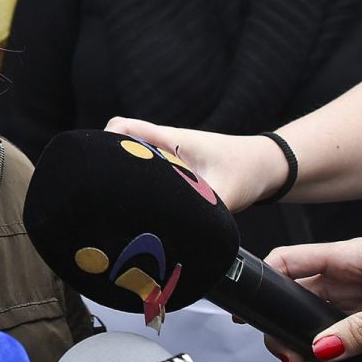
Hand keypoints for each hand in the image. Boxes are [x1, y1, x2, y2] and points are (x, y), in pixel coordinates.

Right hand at [104, 117, 283, 211]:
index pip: (123, 127)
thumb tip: (175, 234)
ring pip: (131, 162)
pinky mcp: (172, 171)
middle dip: (105, 164)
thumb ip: (198, 212)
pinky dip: (138, 188)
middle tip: (97, 194)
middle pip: (119, 145)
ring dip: (122, 177)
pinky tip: (137, 212)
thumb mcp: (223, 193)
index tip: (95, 165)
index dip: (103, 142)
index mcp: (169, 138)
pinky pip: (146, 174)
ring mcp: (166, 156)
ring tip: (113, 206)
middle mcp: (162, 144)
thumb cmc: (247, 170)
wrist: (266, 167)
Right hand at [260, 236, 361, 361]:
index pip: (288, 262)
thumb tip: (323, 350)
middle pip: (294, 302)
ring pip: (315, 326)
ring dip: (313, 354)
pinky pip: (341, 340)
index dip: (262, 283)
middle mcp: (345, 277)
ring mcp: (358, 299)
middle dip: (289, 336)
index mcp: (348, 257)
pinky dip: (336, 360)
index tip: (250, 316)